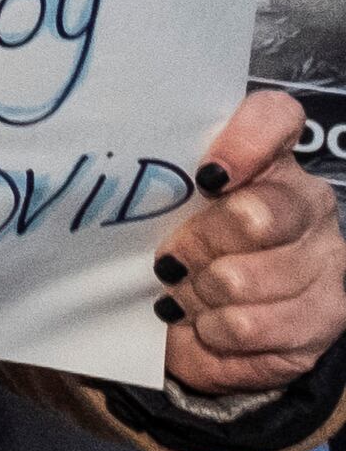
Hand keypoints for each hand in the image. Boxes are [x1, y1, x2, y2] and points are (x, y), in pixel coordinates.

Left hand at [156, 92, 344, 400]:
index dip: (243, 141)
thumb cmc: (187, 248)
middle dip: (196, 245)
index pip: (275, 118)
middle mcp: (308, 205)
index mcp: (269, 160)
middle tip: (169, 261)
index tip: (205, 176)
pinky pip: (250, 328)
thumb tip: (125, 182)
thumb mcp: (170, 210)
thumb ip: (160, 185)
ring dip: (197, 295)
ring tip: (184, 296)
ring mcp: (326, 262)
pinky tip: (206, 325)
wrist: (221, 325)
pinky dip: (213, 332)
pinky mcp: (325, 318)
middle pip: (254, 215)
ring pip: (243, 280)